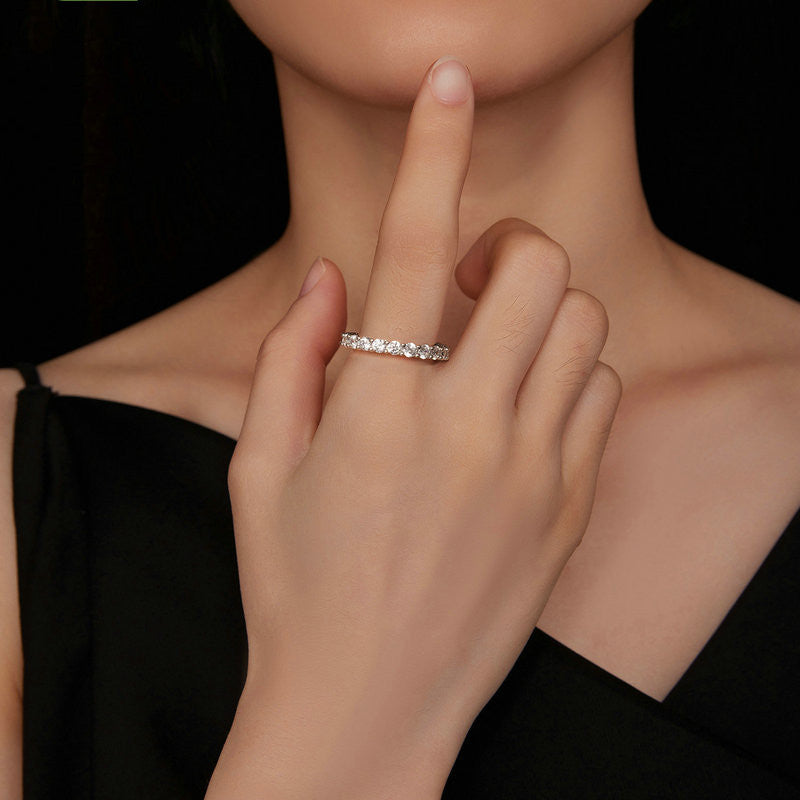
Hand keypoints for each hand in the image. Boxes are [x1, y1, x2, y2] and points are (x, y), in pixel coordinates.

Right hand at [207, 56, 620, 799]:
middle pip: (534, 264)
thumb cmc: (297, 590)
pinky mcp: (569, 508)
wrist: (366, 707)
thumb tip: (331, 280)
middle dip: (504, 246)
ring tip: (493, 354)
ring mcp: (530, 468)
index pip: (412, 241)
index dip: (431, 148)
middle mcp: (464, 426)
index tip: (449, 81)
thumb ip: (291, 358)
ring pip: (581, 324)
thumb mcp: (259, 471)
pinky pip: (601, 397)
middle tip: (468, 283)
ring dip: (538, 313)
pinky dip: (568, 375)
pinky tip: (524, 409)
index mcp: (375, 407)